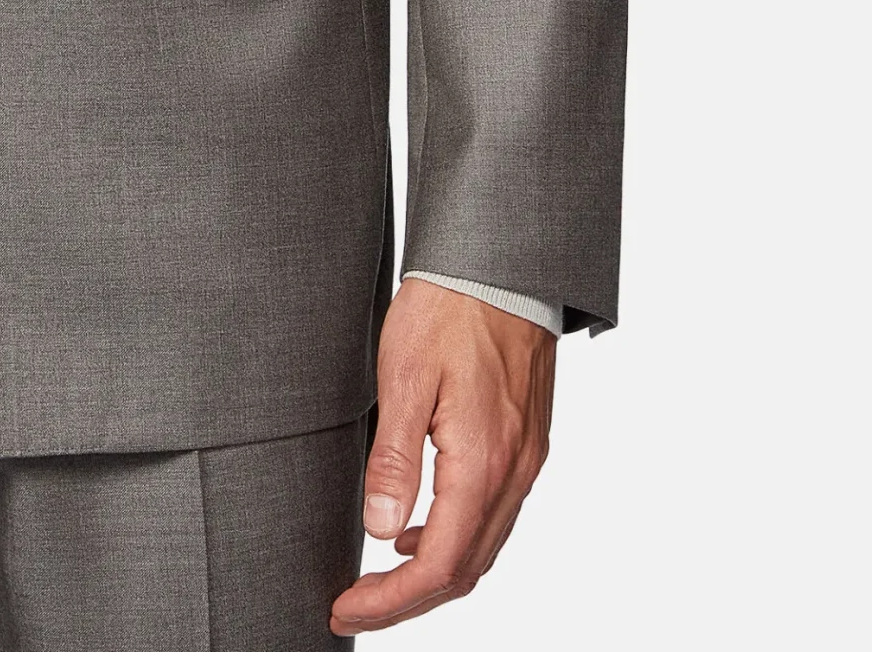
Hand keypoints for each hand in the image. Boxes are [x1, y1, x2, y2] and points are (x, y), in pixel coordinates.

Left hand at [330, 279, 554, 633]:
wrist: (500, 264)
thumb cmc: (448, 309)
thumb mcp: (404, 377)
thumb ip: (395, 459)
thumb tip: (380, 530)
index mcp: (483, 463)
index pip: (440, 567)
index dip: (390, 601)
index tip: (345, 608)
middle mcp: (514, 472)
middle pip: (466, 571)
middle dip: (408, 601)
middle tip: (354, 605)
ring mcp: (526, 459)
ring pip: (484, 547)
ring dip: (434, 575)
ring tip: (378, 579)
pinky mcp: (526, 443)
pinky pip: (494, 514)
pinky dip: (457, 539)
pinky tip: (418, 528)